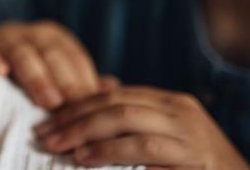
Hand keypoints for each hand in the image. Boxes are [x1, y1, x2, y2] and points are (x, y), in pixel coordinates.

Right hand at [0, 21, 111, 108]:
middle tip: (74, 106)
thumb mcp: (52, 75)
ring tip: (48, 100)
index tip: (93, 106)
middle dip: (63, 80)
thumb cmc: (23, 75)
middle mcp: (26, 32)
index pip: (72, 56)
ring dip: (36, 76)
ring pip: (19, 51)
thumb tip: (113, 86)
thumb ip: (78, 82)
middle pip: (49, 53)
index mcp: (50, 37)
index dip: (83, 80)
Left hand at [34, 86, 249, 168]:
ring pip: (132, 126)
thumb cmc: (202, 169)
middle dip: (77, 120)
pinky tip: (91, 161)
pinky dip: (116, 155)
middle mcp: (183, 114)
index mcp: (173, 103)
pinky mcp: (196, 164)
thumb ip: (139, 116)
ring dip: (92, 138)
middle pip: (119, 106)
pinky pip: (150, 154)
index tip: (48, 120)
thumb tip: (101, 88)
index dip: (78, 106)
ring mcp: (193, 139)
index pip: (116, 95)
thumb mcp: (171, 137)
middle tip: (47, 136)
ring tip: (66, 151)